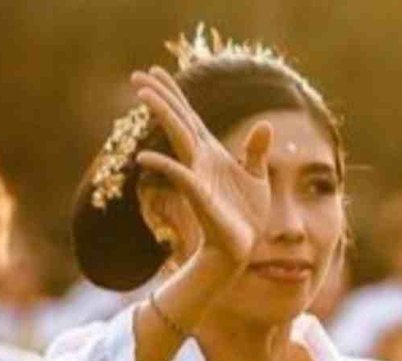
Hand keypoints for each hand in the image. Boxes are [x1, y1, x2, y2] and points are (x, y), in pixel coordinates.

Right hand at [132, 67, 271, 269]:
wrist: (240, 248)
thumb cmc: (245, 214)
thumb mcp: (257, 175)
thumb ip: (257, 149)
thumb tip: (264, 123)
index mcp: (211, 152)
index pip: (190, 115)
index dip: (174, 93)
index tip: (156, 71)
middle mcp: (199, 159)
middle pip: (178, 119)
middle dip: (160, 96)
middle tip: (136, 74)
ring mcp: (197, 175)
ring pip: (178, 138)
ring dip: (162, 115)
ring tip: (143, 94)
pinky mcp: (200, 196)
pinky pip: (180, 176)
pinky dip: (164, 165)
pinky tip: (145, 157)